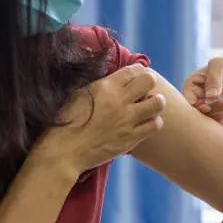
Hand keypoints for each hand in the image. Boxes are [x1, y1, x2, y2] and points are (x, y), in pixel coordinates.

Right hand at [33, 64, 164, 176]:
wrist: (64, 152)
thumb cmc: (65, 122)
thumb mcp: (78, 95)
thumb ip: (98, 85)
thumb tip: (111, 79)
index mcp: (105, 87)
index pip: (133, 70)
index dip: (137, 71)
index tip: (136, 75)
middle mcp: (119, 101)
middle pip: (149, 81)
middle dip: (148, 82)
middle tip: (143, 89)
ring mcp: (127, 121)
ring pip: (158, 103)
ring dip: (155, 102)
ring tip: (148, 105)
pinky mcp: (131, 138)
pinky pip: (155, 125)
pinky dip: (153, 122)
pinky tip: (145, 122)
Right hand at [182, 49, 222, 124]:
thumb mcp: (220, 63)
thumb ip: (214, 78)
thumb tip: (210, 96)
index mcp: (192, 85)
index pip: (186, 100)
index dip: (193, 106)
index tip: (206, 105)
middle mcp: (199, 98)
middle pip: (197, 113)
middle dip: (210, 110)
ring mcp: (210, 107)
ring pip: (208, 119)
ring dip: (220, 111)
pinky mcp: (222, 114)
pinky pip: (219, 122)